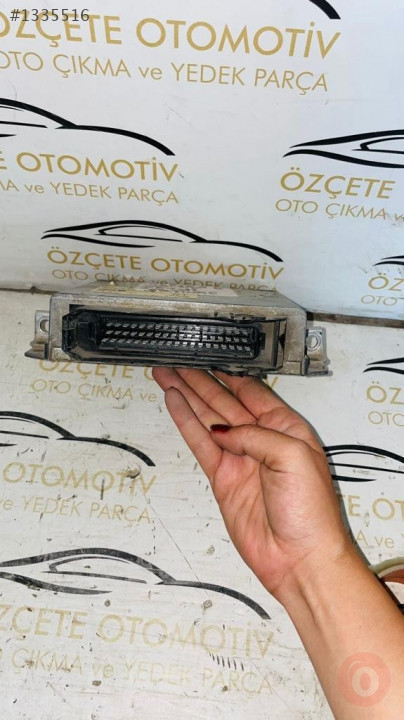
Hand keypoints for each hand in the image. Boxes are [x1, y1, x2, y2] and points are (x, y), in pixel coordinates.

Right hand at [152, 367, 351, 600]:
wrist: (299, 558)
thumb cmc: (311, 512)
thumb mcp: (292, 457)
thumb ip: (254, 436)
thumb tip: (222, 432)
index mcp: (286, 428)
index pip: (252, 391)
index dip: (228, 373)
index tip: (209, 356)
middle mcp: (262, 440)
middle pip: (224, 401)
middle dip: (200, 380)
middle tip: (177, 362)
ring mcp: (240, 458)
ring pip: (207, 418)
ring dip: (187, 396)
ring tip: (167, 376)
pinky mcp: (223, 478)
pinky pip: (200, 443)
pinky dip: (186, 422)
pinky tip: (175, 404)